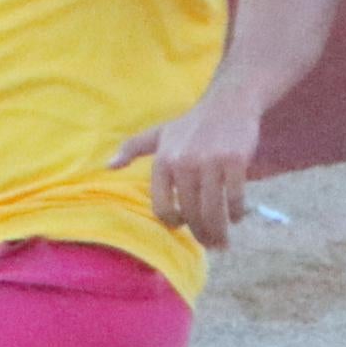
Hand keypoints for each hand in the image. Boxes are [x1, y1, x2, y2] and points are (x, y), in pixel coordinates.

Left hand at [112, 97, 261, 250]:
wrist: (228, 102)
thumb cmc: (192, 123)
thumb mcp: (160, 133)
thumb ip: (133, 149)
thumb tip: (108, 166)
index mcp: (163, 161)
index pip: (162, 208)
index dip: (174, 223)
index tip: (185, 225)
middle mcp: (183, 162)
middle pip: (191, 214)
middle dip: (202, 234)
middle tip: (211, 244)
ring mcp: (210, 161)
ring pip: (213, 210)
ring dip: (219, 232)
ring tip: (223, 242)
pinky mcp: (234, 160)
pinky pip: (235, 198)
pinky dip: (237, 213)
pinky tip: (237, 216)